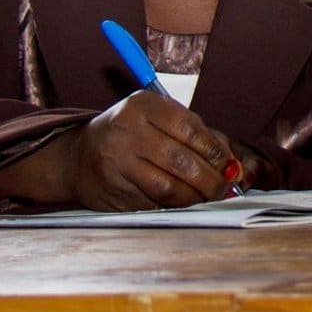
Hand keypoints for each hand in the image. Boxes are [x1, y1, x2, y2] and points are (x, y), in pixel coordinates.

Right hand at [67, 92, 244, 210]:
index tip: (230, 165)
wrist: (79, 157)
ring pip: (168, 187)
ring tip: (208, 196)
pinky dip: (175, 205)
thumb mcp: (158, 119)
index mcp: (143, 105)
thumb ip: (196, 135)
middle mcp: (126, 131)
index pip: (190, 128)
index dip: (215, 151)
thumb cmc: (132, 134)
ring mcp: (117, 163)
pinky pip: (154, 203)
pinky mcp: (113, 191)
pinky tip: (184, 201)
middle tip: (226, 188)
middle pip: (181, 160)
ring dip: (196, 196)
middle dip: (211, 179)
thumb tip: (233, 164)